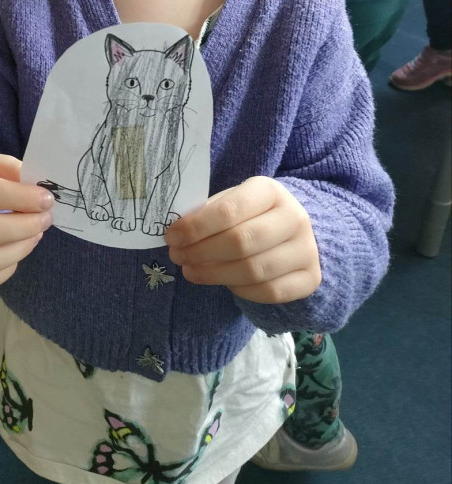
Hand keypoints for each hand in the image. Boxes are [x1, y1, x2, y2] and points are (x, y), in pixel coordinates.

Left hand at [165, 177, 321, 303]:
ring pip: (253, 270)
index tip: (172, 237)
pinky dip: (240, 290)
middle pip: (241, 242)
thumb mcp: (233, 201)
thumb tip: (177, 232)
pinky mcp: (310, 279)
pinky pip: (269, 292)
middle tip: (178, 257)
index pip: (229, 210)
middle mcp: (295, 218)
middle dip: (201, 252)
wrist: (294, 231)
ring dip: (214, 274)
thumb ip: (208, 213)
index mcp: (271, 191)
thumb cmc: (252, 213)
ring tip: (191, 271)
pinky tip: (222, 282)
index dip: (196, 227)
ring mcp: (306, 250)